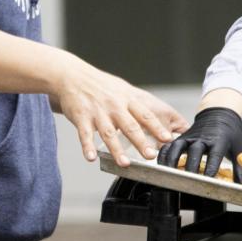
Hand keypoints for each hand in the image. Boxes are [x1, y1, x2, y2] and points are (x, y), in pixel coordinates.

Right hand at [50, 56, 184, 166]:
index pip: (145, 115)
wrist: (74, 77)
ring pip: (109, 133)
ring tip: (124, 163)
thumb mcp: (125, 91)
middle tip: (150, 155)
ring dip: (116, 149)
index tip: (167, 138)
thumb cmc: (103, 87)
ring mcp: (98, 112)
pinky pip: (84, 134)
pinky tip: (91, 157)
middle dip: (141, 141)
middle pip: (130, 125)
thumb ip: (142, 106)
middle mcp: (115, 106)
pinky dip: (87, 146)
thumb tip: (166, 118)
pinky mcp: (81, 117)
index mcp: (128, 99)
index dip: (157, 127)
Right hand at [157, 107, 241, 183]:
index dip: (210, 169)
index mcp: (219, 141)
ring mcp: (190, 137)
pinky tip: (162, 168)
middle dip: (190, 169)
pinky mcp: (181, 137)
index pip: (214, 156)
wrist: (220, 113)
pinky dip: (163, 156)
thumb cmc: (231, 133)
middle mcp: (203, 138)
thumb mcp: (239, 149)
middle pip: (194, 153)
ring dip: (172, 162)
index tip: (207, 181)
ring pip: (177, 148)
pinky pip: (168, 146)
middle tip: (187, 184)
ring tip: (169, 177)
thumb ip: (240, 171)